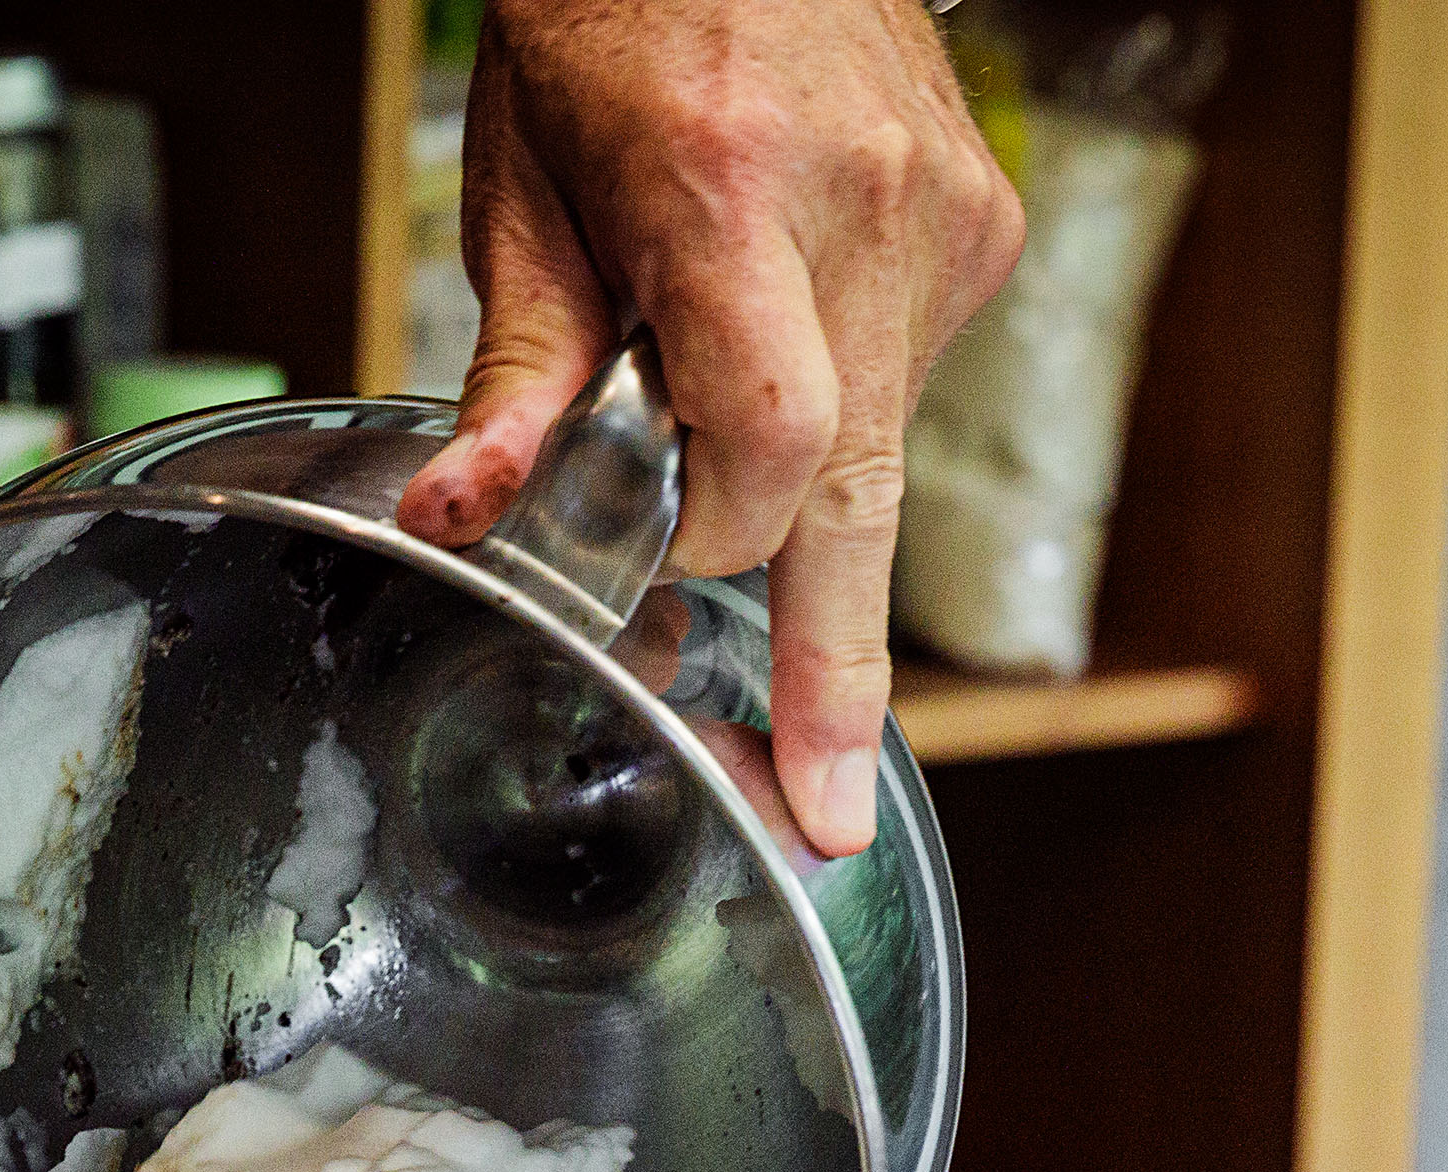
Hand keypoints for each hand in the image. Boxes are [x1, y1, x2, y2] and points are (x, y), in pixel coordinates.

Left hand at [396, 0, 1022, 857]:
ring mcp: (946, 217)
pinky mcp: (984, 225)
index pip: (776, 446)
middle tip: (821, 815)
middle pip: (866, 505)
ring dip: (794, 476)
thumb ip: (517, 368)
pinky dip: (837, 396)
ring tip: (706, 372)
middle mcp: (867, 210)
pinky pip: (906, 377)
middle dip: (838, 681)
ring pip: (880, 447)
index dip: (718, 538)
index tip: (663, 570)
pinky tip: (776, 315)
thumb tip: (463, 516)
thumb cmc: (609, 11)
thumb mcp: (522, 183)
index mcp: (732, 195)